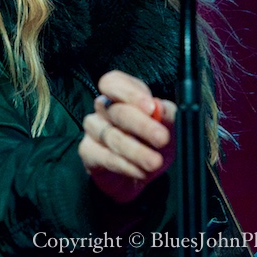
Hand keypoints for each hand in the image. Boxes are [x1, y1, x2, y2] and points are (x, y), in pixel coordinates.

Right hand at [78, 70, 176, 202]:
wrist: (142, 174)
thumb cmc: (154, 143)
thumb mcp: (169, 128)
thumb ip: (167, 115)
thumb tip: (161, 108)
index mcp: (122, 95)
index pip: (113, 82)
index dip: (130, 93)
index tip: (151, 107)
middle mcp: (104, 108)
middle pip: (116, 110)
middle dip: (141, 125)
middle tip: (161, 138)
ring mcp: (93, 129)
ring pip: (111, 136)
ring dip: (136, 151)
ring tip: (154, 162)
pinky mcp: (87, 151)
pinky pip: (103, 157)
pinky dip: (124, 165)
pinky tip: (139, 171)